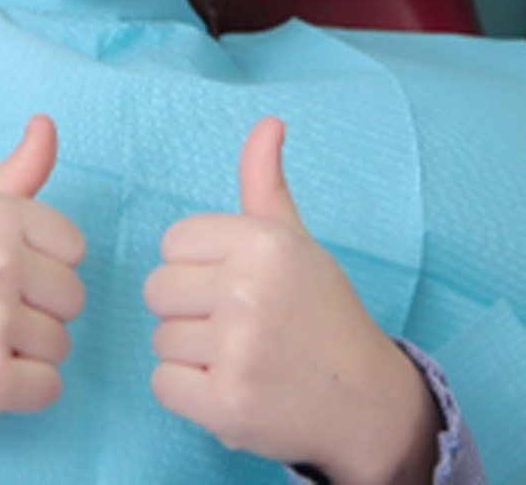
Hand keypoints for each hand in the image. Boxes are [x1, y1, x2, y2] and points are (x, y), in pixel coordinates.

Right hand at [0, 115, 84, 445]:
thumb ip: (14, 173)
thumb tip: (46, 122)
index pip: (73, 248)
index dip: (41, 265)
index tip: (3, 274)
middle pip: (72, 298)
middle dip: (37, 310)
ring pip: (61, 345)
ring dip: (26, 353)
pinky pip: (49, 389)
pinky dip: (20, 393)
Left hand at [144, 118, 437, 483]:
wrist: (367, 402)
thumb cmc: (321, 312)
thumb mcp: (294, 240)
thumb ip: (265, 182)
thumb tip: (268, 121)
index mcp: (261, 242)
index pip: (172, 243)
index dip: (196, 266)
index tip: (233, 285)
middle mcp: (248, 290)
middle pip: (157, 290)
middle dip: (187, 310)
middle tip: (235, 325)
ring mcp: (238, 350)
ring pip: (160, 339)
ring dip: (190, 355)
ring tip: (239, 357)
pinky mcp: (227, 405)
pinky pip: (162, 385)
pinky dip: (188, 394)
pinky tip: (230, 389)